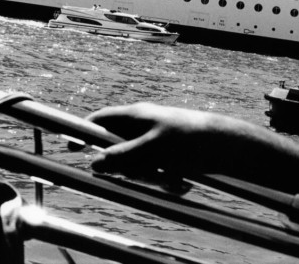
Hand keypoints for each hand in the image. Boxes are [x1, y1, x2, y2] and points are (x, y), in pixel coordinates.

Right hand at [86, 103, 298, 191]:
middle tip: (144, 174)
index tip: (71, 148)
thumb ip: (122, 156)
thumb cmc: (189, 140)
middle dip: (129, 169)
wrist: (227, 145)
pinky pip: (157, 173)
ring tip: (171, 178)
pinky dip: (166, 181)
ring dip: (151, 178)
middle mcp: (145, 126)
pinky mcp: (171, 156)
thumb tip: (95, 164)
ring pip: (139, 166)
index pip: (101, 120)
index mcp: (137, 116)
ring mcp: (158, 142)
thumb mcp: (152, 149)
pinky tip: (181, 183)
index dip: (84, 133)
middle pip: (118, 151)